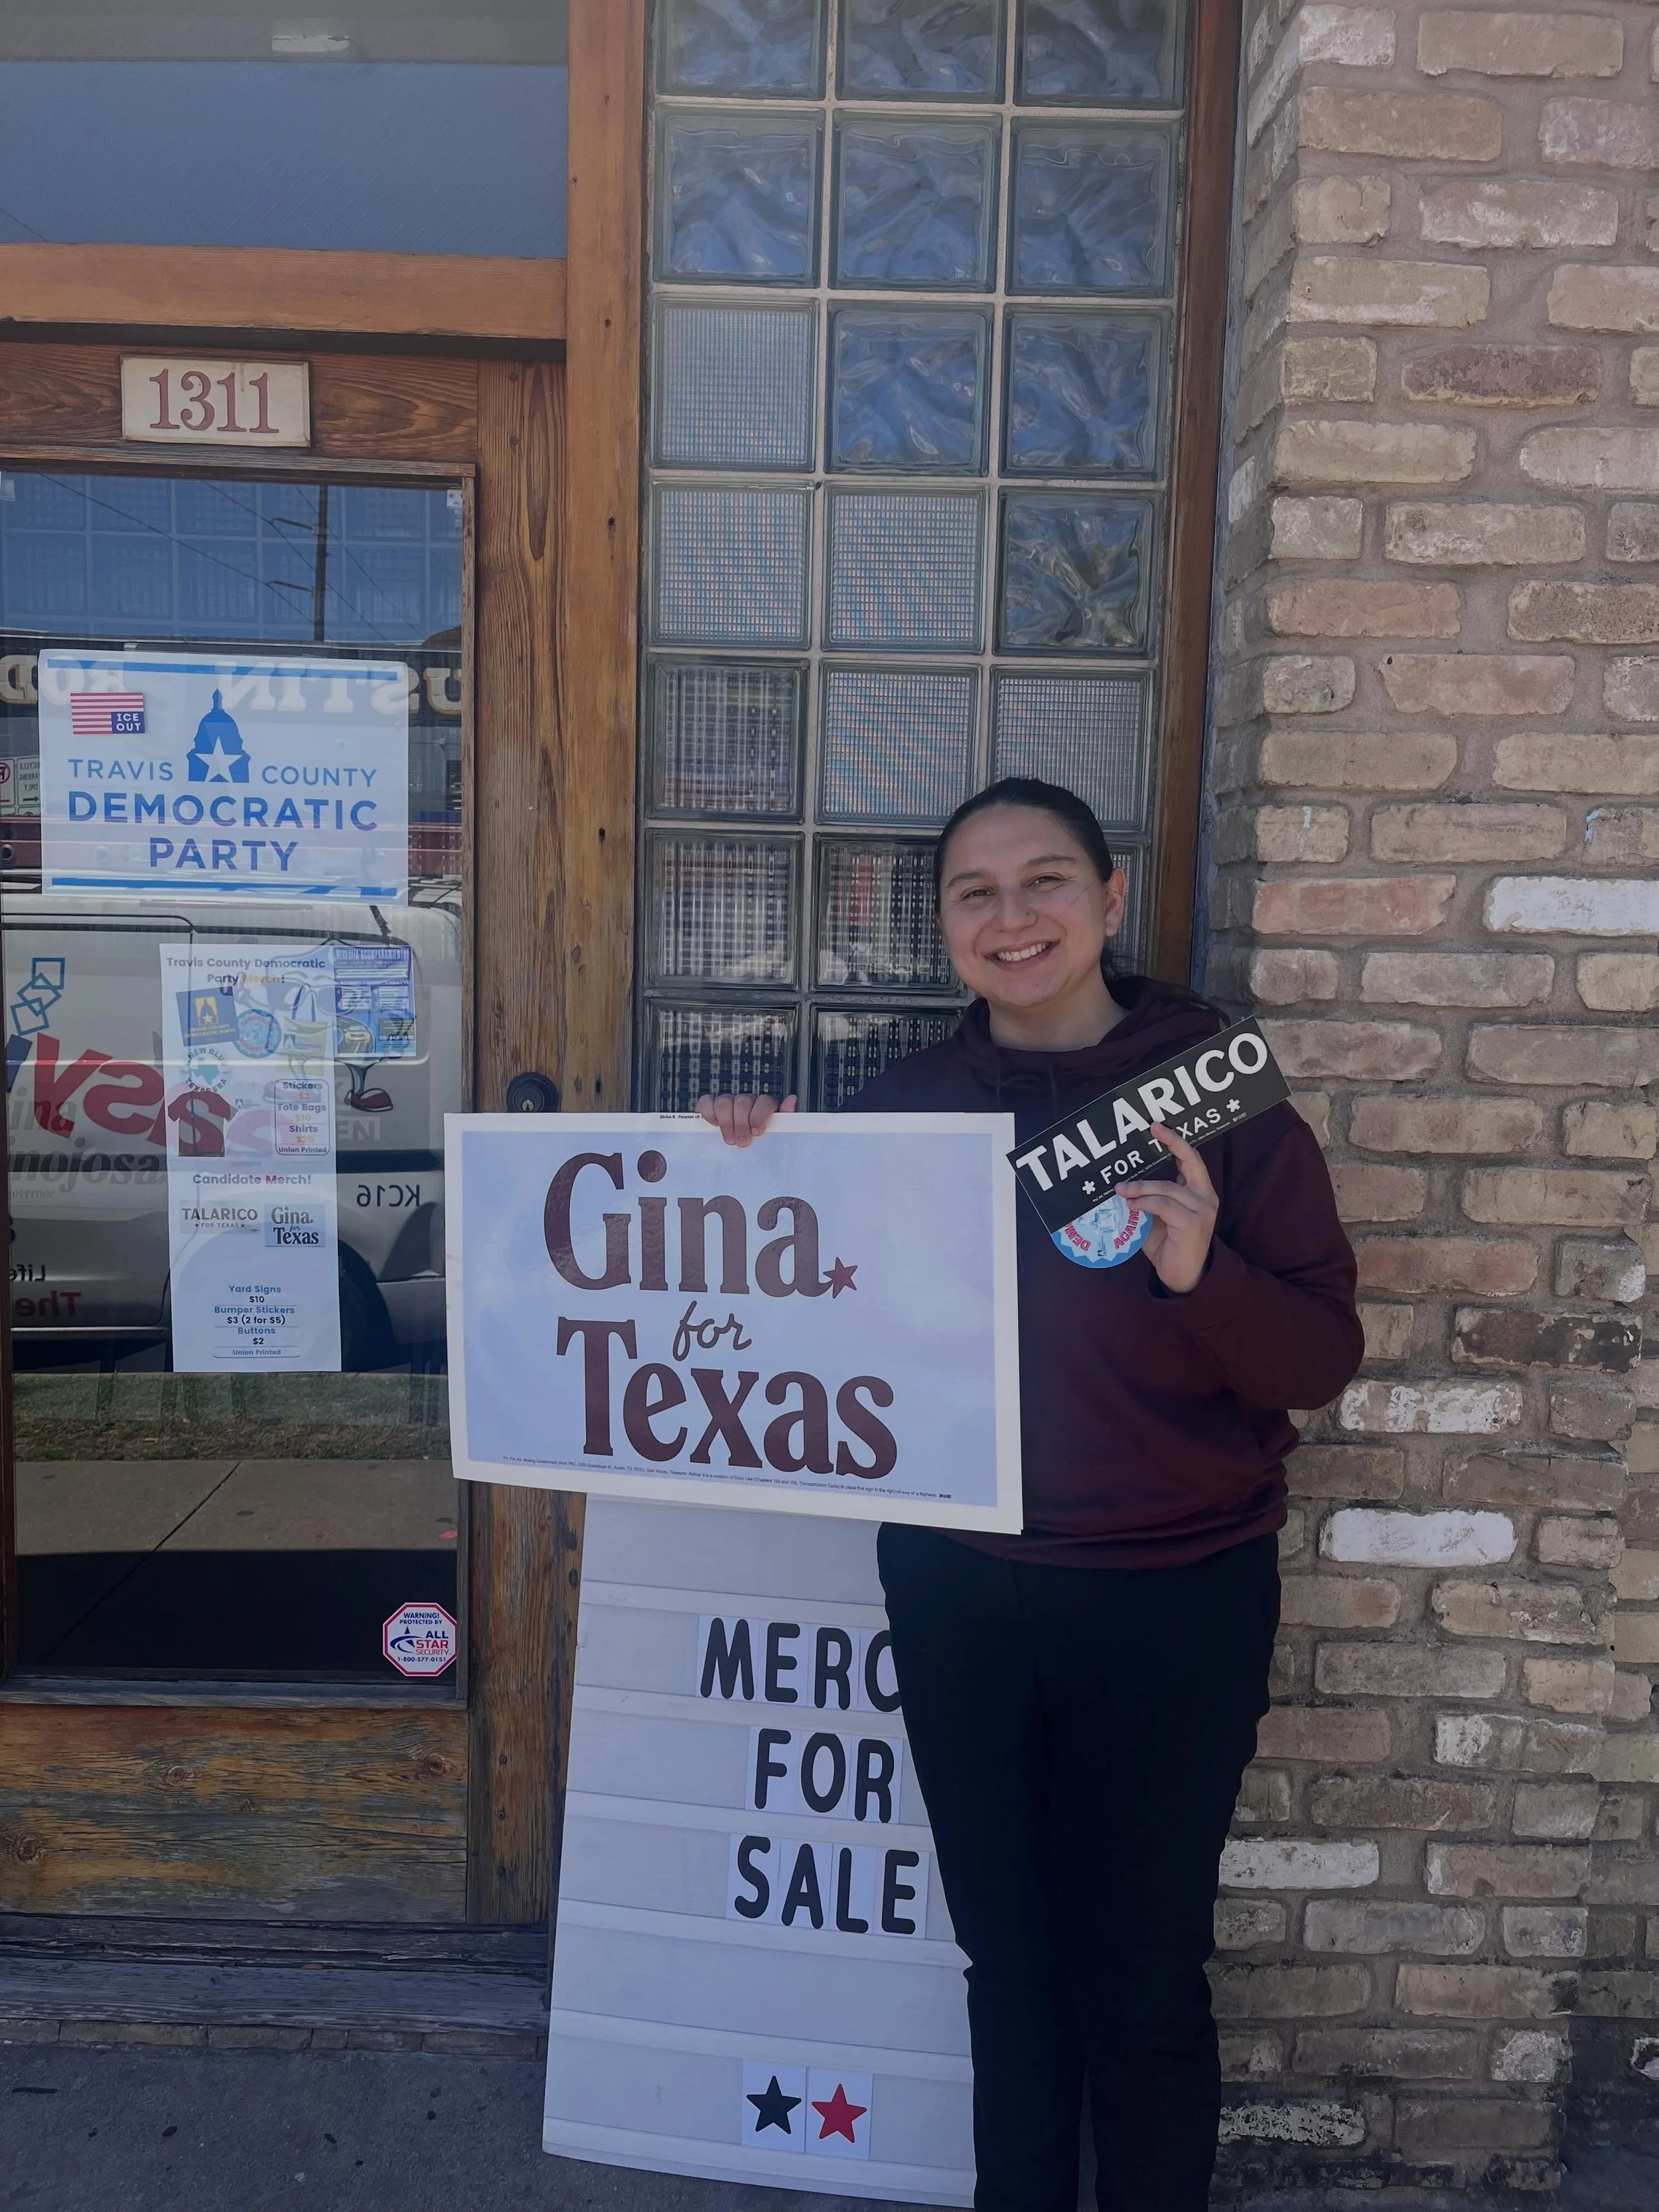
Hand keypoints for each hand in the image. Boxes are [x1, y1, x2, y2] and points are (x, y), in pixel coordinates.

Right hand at [696, 1093, 796, 1147]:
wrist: (743, 1156)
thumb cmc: (763, 1144)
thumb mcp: (777, 1136)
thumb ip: (786, 1119)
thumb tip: (792, 1099)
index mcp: (764, 1106)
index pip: (764, 1101)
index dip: (759, 1115)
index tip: (757, 1133)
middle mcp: (747, 1101)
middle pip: (742, 1101)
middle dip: (741, 1124)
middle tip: (742, 1143)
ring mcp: (728, 1102)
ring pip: (724, 1101)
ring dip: (726, 1122)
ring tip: (729, 1140)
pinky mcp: (711, 1107)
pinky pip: (706, 1101)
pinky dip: (708, 1112)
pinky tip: (713, 1125)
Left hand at [1118, 1123, 1218, 1294]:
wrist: (1182, 1276)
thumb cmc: (1168, 1244)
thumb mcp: (1156, 1216)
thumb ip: (1149, 1198)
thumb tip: (1121, 1182)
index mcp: (1199, 1191)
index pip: (1192, 1158)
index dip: (1176, 1140)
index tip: (1156, 1126)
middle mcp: (1206, 1197)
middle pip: (1189, 1162)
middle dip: (1170, 1144)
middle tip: (1149, 1131)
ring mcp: (1202, 1210)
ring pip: (1168, 1188)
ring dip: (1140, 1187)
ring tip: (1121, 1190)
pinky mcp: (1193, 1225)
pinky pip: (1164, 1206)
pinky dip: (1145, 1203)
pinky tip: (1130, 1206)